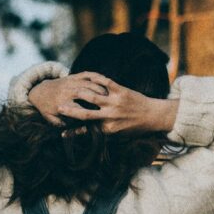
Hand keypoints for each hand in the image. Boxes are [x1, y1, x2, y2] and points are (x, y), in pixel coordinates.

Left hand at [26, 72, 110, 125]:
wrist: (39, 92)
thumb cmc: (48, 109)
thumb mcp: (52, 121)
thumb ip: (64, 126)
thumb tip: (78, 131)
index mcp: (63, 103)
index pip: (80, 110)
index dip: (92, 114)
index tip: (102, 118)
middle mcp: (67, 91)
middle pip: (88, 94)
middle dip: (100, 99)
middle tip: (112, 105)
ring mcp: (71, 81)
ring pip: (90, 83)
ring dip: (101, 89)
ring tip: (111, 95)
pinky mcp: (73, 76)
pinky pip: (88, 74)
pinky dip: (97, 77)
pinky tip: (105, 82)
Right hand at [50, 73, 178, 134]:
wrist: (154, 115)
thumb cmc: (135, 128)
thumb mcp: (118, 136)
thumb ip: (100, 134)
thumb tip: (84, 134)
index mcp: (109, 129)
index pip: (86, 128)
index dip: (72, 128)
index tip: (61, 127)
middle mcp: (111, 116)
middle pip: (85, 114)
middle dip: (70, 111)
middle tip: (58, 107)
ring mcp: (116, 102)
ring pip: (92, 96)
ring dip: (79, 93)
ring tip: (70, 90)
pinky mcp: (121, 90)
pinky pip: (105, 82)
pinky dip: (95, 79)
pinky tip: (86, 77)